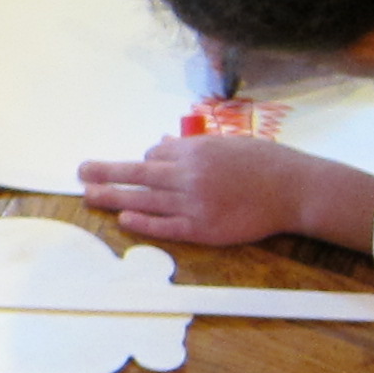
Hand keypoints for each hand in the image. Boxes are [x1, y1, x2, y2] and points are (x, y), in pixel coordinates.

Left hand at [75, 135, 373, 247]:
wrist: (294, 189)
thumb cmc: (265, 163)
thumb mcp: (227, 145)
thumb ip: (192, 147)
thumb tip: (160, 144)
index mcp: (195, 151)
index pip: (154, 155)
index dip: (145, 161)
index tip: (141, 167)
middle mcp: (189, 175)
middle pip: (137, 174)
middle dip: (105, 172)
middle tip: (79, 171)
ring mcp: (194, 203)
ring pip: (145, 200)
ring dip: (113, 197)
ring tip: (89, 195)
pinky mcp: (203, 228)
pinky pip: (166, 226)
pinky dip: (144, 222)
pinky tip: (124, 218)